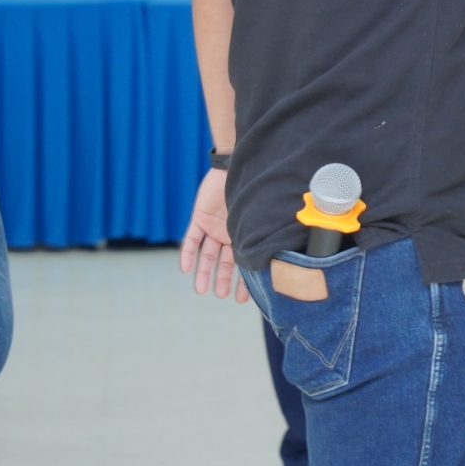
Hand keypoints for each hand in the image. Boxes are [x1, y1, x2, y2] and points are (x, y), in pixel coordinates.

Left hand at [180, 167, 248, 302]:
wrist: (236, 167)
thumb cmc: (254, 190)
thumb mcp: (258, 217)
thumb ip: (261, 235)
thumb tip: (278, 258)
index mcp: (245, 233)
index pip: (243, 261)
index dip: (243, 280)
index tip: (243, 298)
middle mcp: (229, 233)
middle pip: (224, 261)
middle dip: (223, 279)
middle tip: (222, 296)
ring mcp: (213, 227)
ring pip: (207, 255)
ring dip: (204, 272)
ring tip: (203, 290)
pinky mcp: (199, 218)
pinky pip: (191, 240)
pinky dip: (187, 254)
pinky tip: (186, 269)